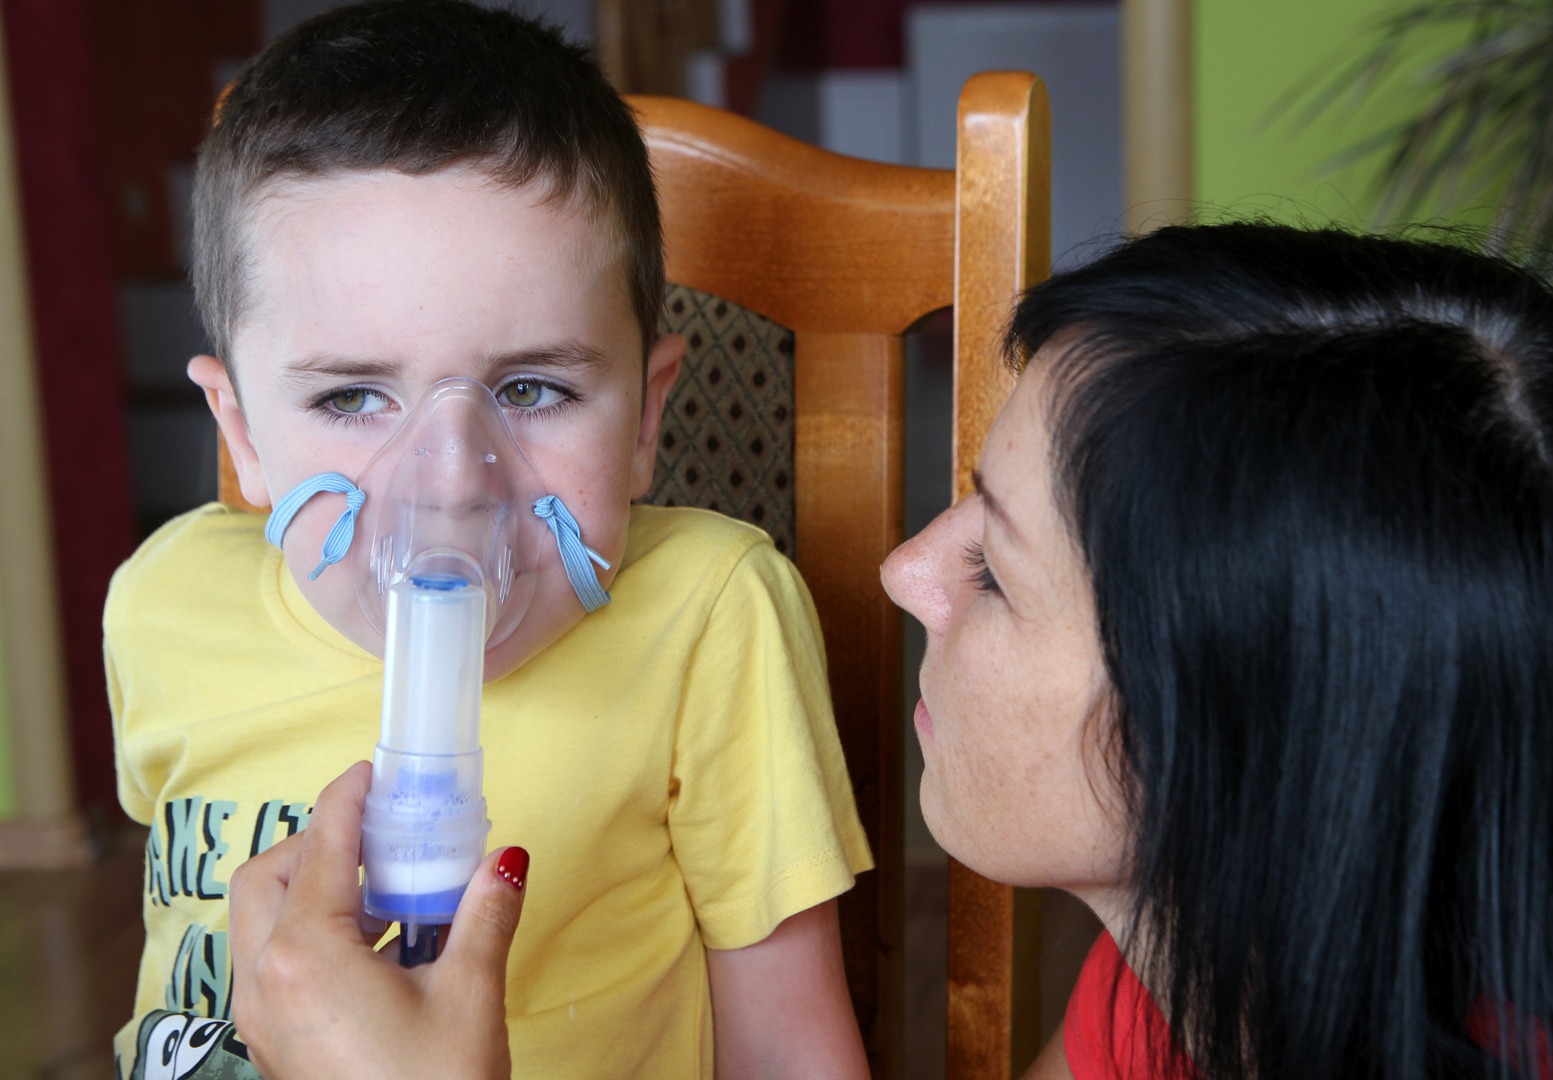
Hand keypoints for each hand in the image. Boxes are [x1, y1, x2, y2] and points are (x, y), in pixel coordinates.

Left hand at [229, 761, 527, 1079]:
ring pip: (260, 922)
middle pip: (266, 877)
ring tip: (385, 891)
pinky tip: (376, 946)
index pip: (319, 848)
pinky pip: (272, 962)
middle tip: (378, 835)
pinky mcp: (273, 1044)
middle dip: (316, 841)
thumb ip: (485, 912)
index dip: (346, 800)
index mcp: (307, 957)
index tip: (372, 774)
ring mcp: (261, 1019)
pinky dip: (309, 932)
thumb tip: (506, 858)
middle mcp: (265, 982)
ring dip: (309, 888)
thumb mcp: (471, 994)